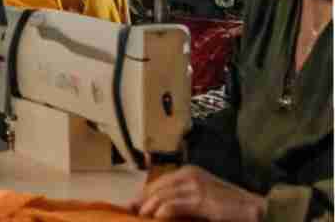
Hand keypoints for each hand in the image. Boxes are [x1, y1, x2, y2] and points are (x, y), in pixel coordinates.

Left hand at [130, 166, 263, 220]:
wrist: (257, 210)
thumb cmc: (230, 208)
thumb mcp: (202, 199)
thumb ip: (182, 199)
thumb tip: (156, 209)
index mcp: (189, 172)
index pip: (158, 183)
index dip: (143, 196)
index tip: (133, 207)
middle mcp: (190, 174)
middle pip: (155, 189)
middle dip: (142, 203)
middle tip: (134, 213)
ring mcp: (195, 186)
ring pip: (160, 197)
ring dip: (149, 210)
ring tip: (144, 219)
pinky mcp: (200, 199)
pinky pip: (171, 206)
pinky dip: (161, 214)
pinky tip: (158, 220)